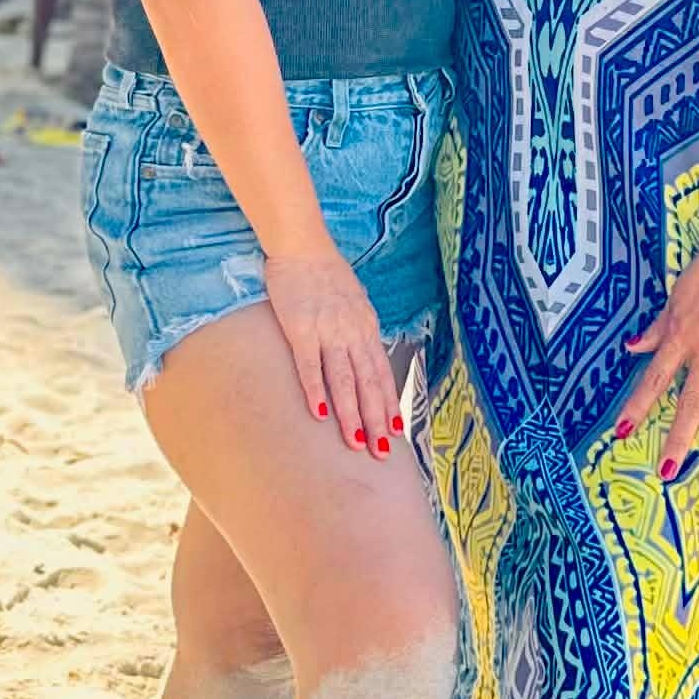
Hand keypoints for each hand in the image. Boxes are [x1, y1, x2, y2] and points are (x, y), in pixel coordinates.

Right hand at [263, 241, 401, 456]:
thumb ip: (360, 331)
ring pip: (344, 380)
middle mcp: (353, 332)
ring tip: (356, 443)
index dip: (390, 404)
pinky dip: (317, 391)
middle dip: (377, 420)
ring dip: (351, 414)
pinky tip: (321, 414)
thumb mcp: (355, 302)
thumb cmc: (326, 274)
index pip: (382, 373)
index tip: (397, 433)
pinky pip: (310, 365)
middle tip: (381, 452)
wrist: (302, 246)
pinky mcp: (301, 328)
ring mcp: (328, 331)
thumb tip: (366, 359)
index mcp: (367, 327)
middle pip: (368, 383)